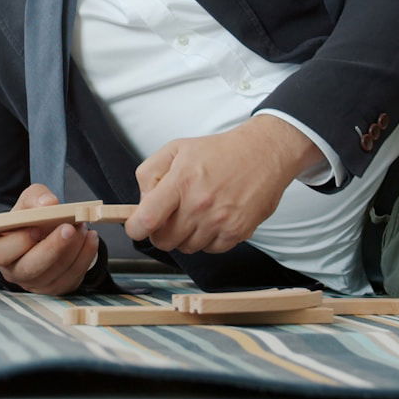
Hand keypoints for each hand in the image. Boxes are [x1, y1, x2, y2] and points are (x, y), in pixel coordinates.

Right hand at [0, 184, 100, 295]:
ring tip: (82, 226)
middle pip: (31, 268)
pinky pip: (73, 276)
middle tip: (69, 228)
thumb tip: (49, 203)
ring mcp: (36, 284)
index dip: (20, 241)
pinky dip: (85, 256)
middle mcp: (15, 272)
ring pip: (56, 273)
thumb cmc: (30, 218)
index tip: (37, 227)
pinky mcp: (57, 288)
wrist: (43, 233)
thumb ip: (36, 197)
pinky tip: (91, 238)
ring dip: (74, 249)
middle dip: (53, 248)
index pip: (3, 252)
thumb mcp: (28, 201)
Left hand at [124, 115, 320, 254]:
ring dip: (185, 236)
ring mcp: (220, 221)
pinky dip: (207, 240)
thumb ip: (150, 174)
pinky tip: (212, 220)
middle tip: (169, 217)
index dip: (136, 229)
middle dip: (161, 232)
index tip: (136, 227)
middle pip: (165, 240)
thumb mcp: (175, 149)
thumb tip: (142, 203)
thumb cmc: (218, 151)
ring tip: (195, 213)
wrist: (263, 153)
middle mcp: (200, 204)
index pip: (147, 219)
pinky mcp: (237, 232)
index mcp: (182, 181)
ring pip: (187, 248)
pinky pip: (210, 250)